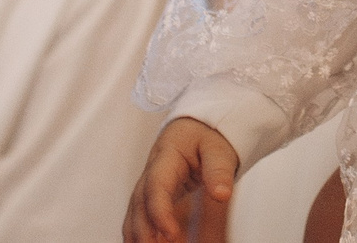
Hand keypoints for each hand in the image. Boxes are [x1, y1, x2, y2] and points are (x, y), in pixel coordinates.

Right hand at [125, 116, 238, 242]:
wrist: (198, 125)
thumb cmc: (208, 135)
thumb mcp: (218, 148)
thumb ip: (219, 171)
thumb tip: (221, 195)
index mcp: (166, 155)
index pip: (157, 186)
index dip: (160, 211)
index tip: (171, 234)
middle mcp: (152, 169)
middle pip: (140, 200)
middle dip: (143, 228)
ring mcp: (149, 180)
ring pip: (135, 208)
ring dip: (136, 231)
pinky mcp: (152, 191)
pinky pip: (139, 212)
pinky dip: (137, 230)